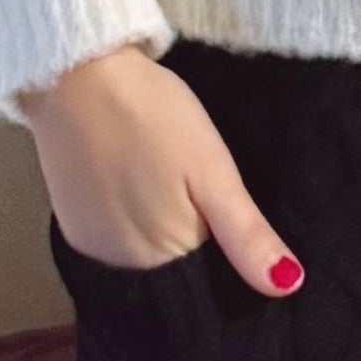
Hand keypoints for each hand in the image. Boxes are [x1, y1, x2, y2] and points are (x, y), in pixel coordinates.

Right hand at [20, 42, 303, 296]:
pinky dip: (135, 225)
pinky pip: (116, 243)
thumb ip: (245, 233)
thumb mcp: (212, 168)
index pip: (212, 283)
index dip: (233, 261)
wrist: (76, 74)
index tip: (245, 229)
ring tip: (178, 189)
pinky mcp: (73, 228)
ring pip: (147, 259)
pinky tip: (146, 188)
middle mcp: (123, 269)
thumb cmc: (152, 114)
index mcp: (165, 258)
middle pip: (178, 272)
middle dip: (202, 249)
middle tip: (210, 196)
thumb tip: (288, 286)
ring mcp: (93, 249)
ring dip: (166, 236)